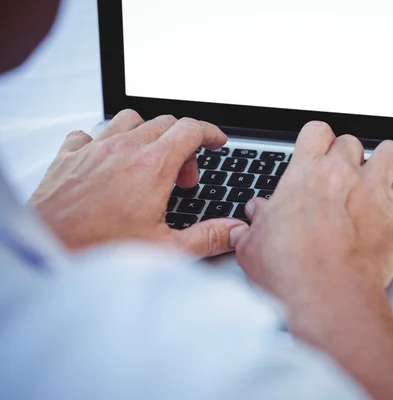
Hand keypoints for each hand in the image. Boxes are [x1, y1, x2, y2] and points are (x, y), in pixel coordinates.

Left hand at [29, 109, 245, 255]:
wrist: (46, 248)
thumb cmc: (101, 249)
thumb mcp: (166, 249)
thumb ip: (207, 237)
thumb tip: (234, 231)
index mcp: (153, 166)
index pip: (191, 129)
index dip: (210, 132)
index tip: (216, 142)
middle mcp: (124, 148)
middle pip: (165, 123)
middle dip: (183, 145)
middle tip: (182, 178)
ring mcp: (94, 148)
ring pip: (130, 119)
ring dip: (146, 135)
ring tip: (148, 163)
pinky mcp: (68, 157)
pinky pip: (89, 132)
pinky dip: (103, 141)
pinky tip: (105, 162)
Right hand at [234, 121, 392, 298]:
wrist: (326, 294)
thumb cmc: (291, 272)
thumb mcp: (255, 246)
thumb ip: (255, 224)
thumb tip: (254, 215)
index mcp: (305, 174)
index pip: (316, 132)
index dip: (320, 142)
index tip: (320, 155)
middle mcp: (341, 173)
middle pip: (352, 142)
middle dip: (351, 158)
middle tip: (347, 181)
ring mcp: (373, 188)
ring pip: (391, 151)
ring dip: (389, 163)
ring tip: (385, 179)